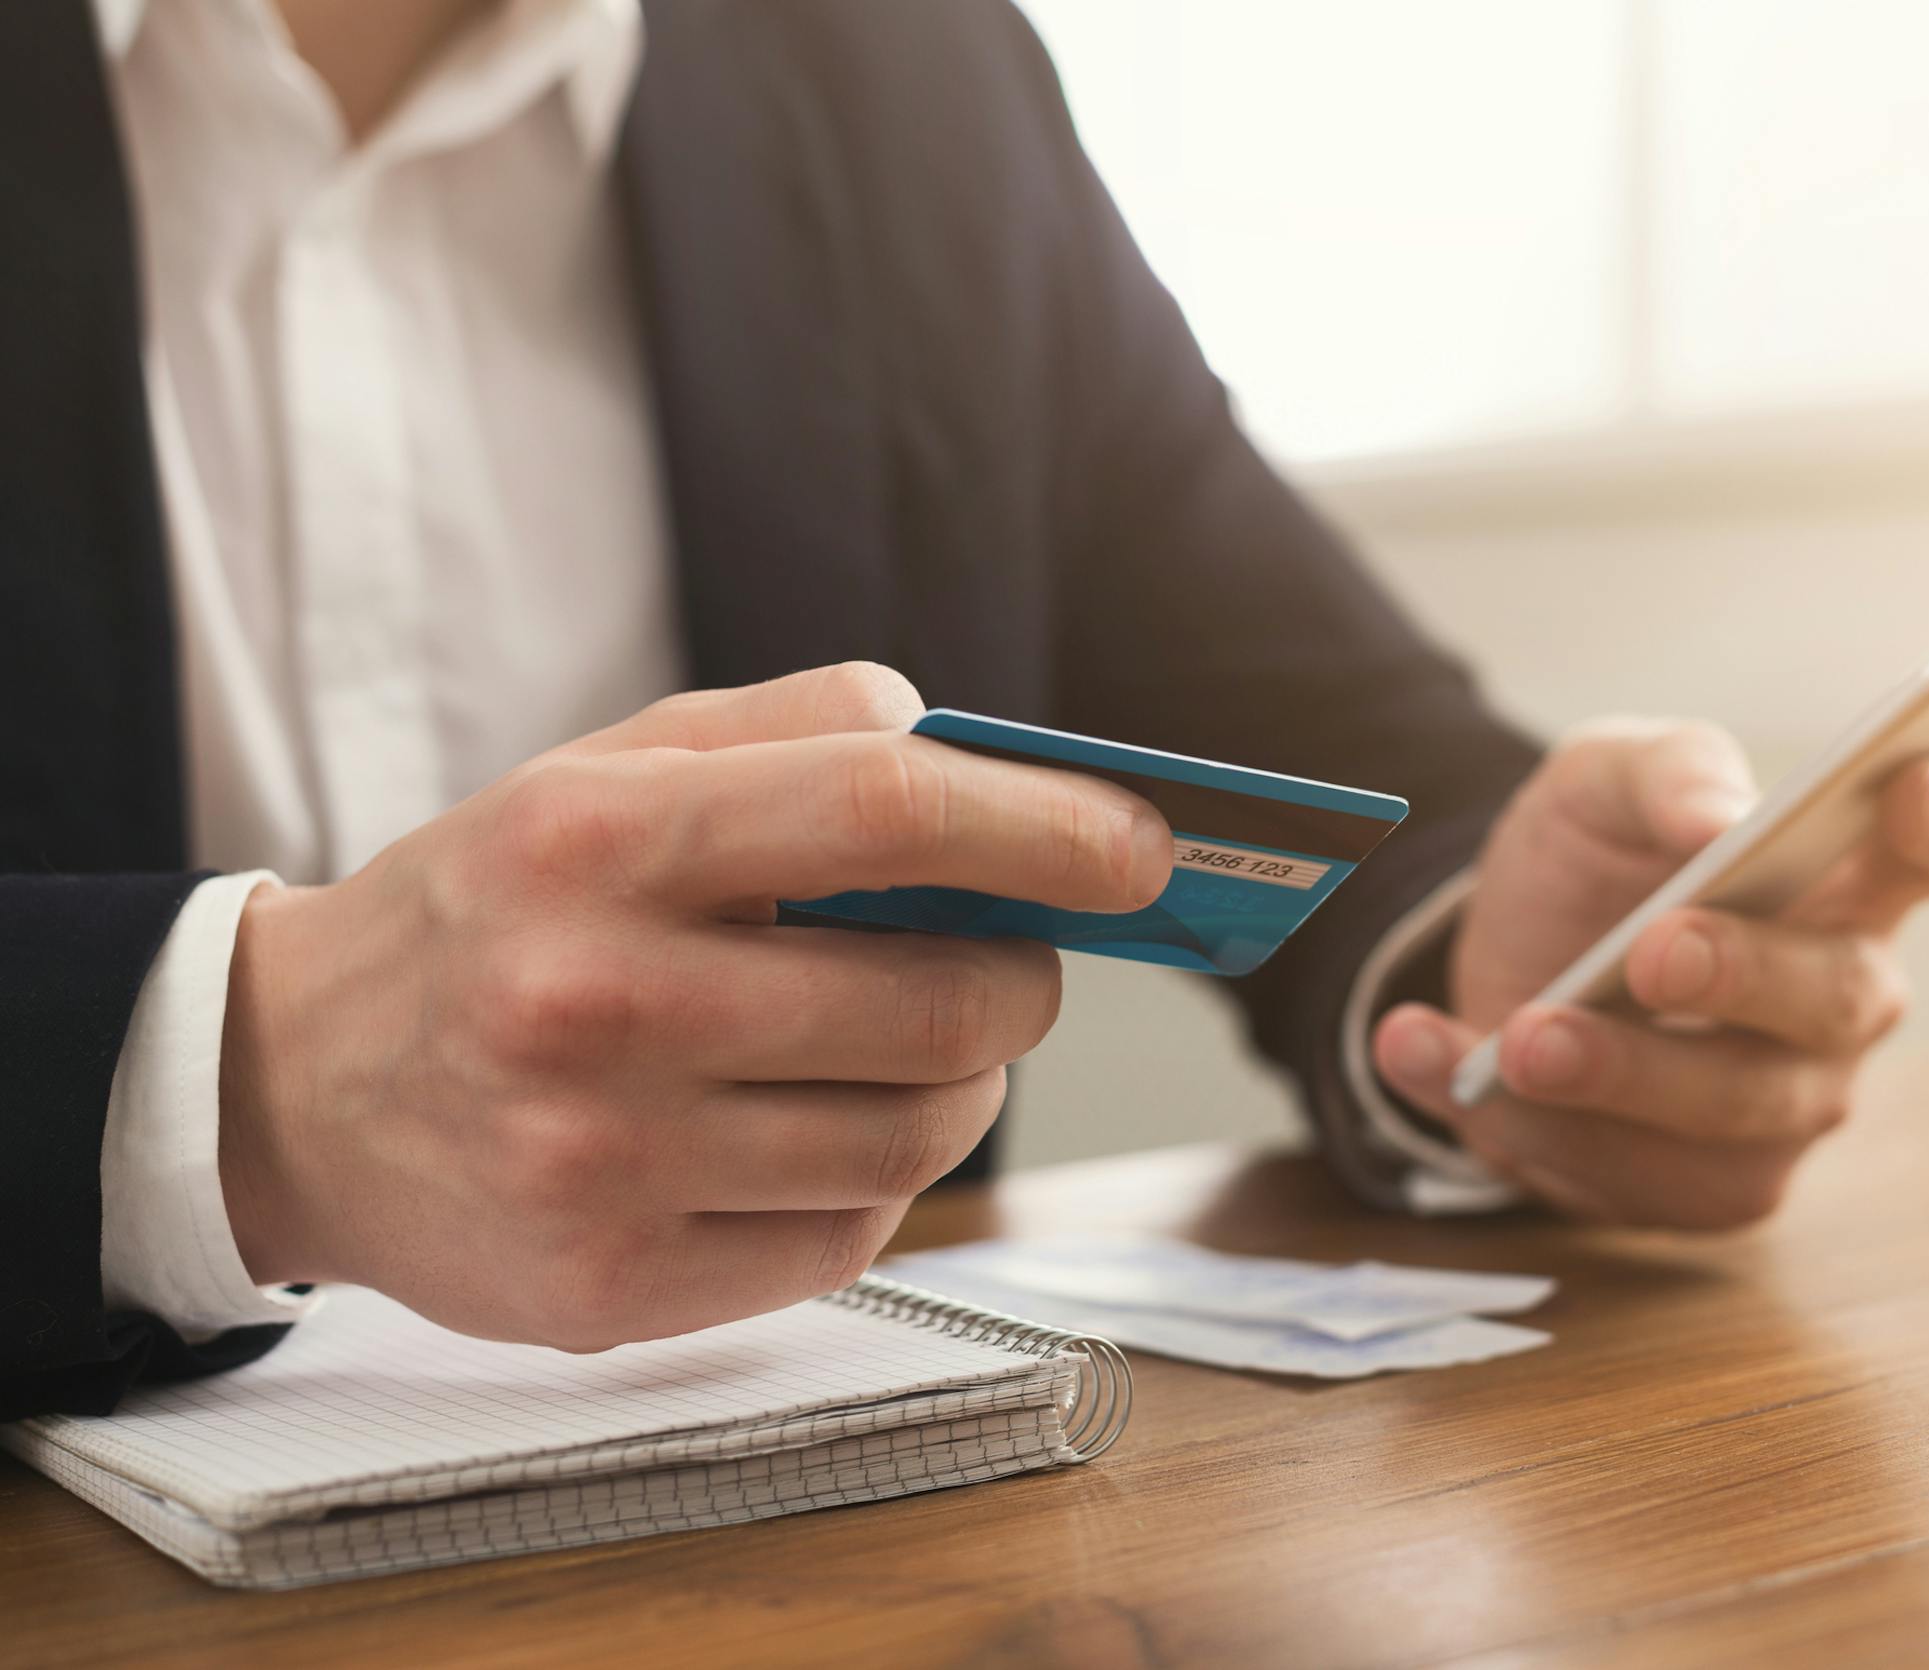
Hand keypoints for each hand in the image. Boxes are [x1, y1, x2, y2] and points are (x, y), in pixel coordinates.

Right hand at [217, 663, 1171, 1347]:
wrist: (295, 1089)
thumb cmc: (490, 908)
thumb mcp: (602, 771)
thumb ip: (787, 729)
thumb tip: (964, 743)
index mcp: (600, 840)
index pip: (882, 812)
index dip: (1044, 829)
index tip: (1145, 850)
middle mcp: (599, 1001)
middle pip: (938, 1006)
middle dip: (1022, 984)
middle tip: (1011, 965)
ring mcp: (603, 1162)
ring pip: (918, 1137)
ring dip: (961, 1087)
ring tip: (910, 1047)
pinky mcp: (613, 1286)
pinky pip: (850, 1236)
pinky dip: (871, 1178)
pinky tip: (808, 1134)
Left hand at [1370, 719, 1928, 1228]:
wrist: (1501, 957)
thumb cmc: (1592, 861)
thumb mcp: (1598, 781)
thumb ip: (1661, 770)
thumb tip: (1715, 815)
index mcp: (1847, 874)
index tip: (1902, 785)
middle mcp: (1840, 997)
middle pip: (1839, 995)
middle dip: (1744, 974)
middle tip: (1652, 952)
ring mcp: (1781, 1104)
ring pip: (1731, 1112)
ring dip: (1617, 1075)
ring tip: (1518, 1038)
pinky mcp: (1700, 1185)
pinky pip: (1619, 1176)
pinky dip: (1508, 1121)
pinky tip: (1423, 1054)